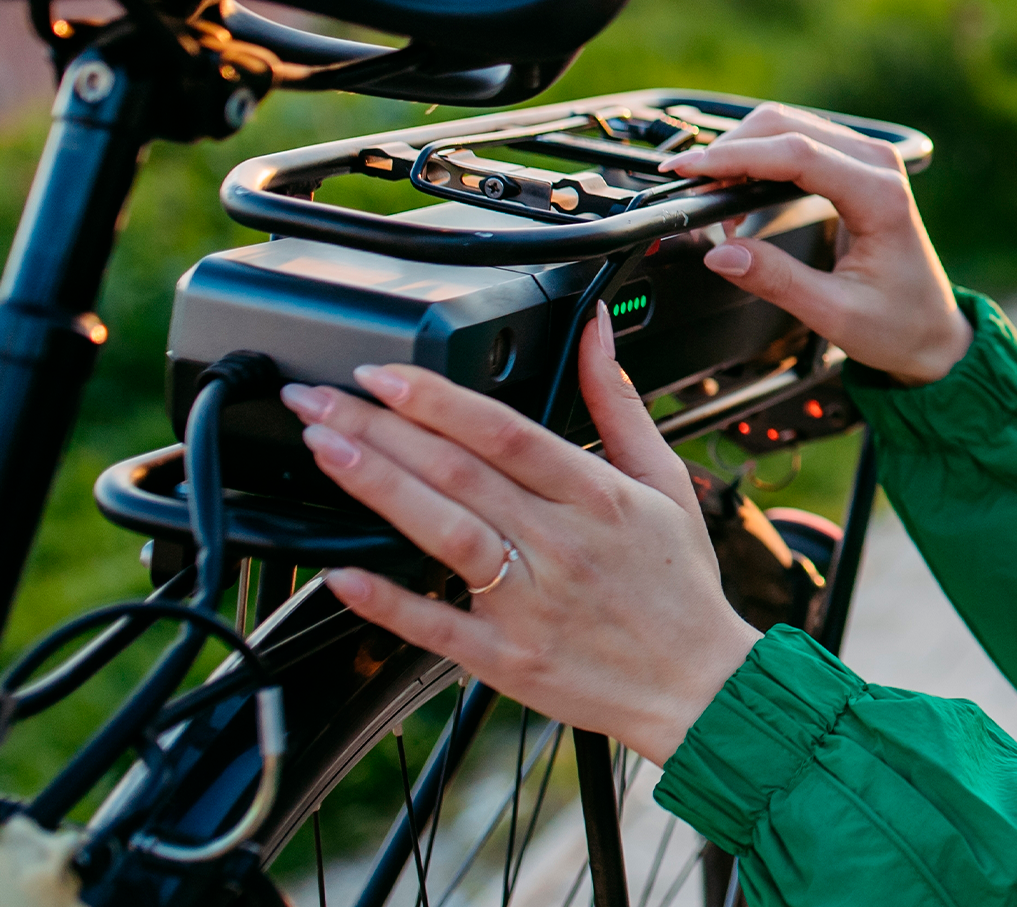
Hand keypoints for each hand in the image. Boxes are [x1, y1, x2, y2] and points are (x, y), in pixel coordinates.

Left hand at [280, 306, 763, 764]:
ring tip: (323, 449)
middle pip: (457, 471)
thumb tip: (595, 330)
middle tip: (317, 397)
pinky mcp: (508, 658)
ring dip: (377, 487)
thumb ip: (618, 404)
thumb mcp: (665, 482)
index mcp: (597, 496)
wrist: (700, 687)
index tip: (381, 372)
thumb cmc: (678, 587)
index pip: (505, 431)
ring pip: (443, 531)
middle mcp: (561, 544)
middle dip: (377, 426)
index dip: (436, 398)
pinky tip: (342, 573)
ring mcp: (531, 603)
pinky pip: (437, 626)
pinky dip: (388, 600)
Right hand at [661, 102, 970, 384]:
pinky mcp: (854, 167)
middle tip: (686, 185)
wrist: (933, 330)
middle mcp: (877, 165)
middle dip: (729, 149)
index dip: (735, 157)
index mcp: (880, 196)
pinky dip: (758, 156)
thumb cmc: (898, 324)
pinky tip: (734, 186)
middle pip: (786, 126)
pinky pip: (797, 142)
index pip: (796, 155)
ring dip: (740, 149)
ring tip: (706, 190)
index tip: (688, 172)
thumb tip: (719, 253)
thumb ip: (777, 281)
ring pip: (788, 126)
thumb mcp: (835, 314)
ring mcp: (868, 161)